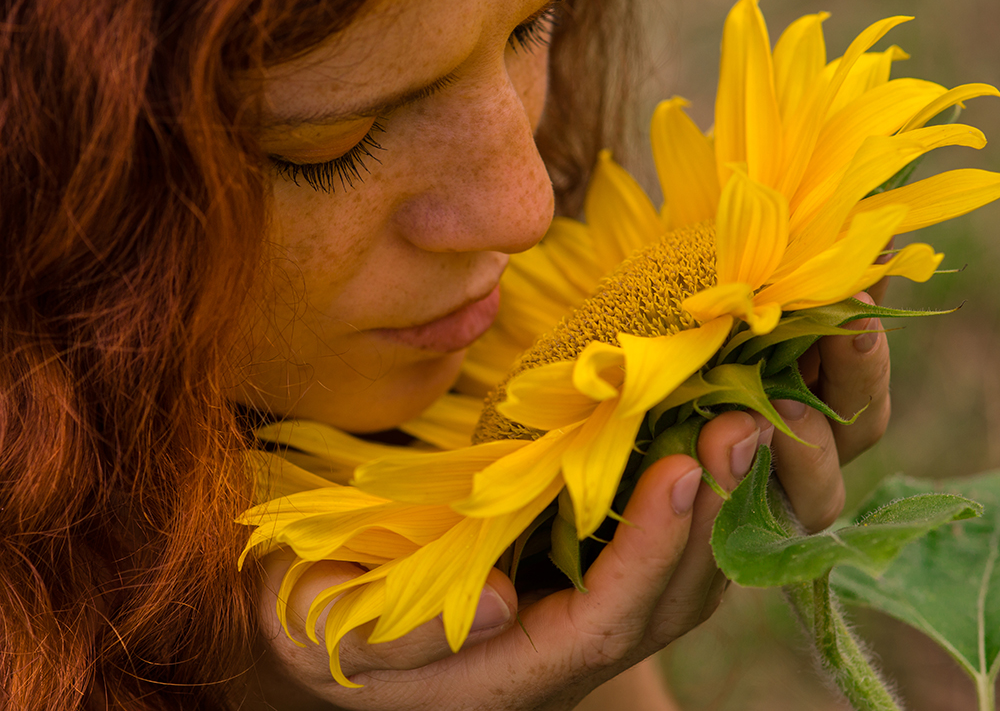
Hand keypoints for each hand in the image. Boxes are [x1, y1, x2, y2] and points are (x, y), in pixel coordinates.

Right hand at [244, 290, 889, 709]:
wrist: (325, 598)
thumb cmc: (309, 602)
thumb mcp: (313, 623)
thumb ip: (395, 637)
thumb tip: (496, 605)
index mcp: (505, 669)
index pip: (602, 623)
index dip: (646, 552)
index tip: (681, 471)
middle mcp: (563, 646)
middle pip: (667, 602)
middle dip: (712, 517)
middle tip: (747, 424)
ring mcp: (584, 603)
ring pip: (682, 572)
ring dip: (724, 498)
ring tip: (751, 413)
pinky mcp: (587, 558)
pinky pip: (667, 533)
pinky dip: (702, 483)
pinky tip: (716, 415)